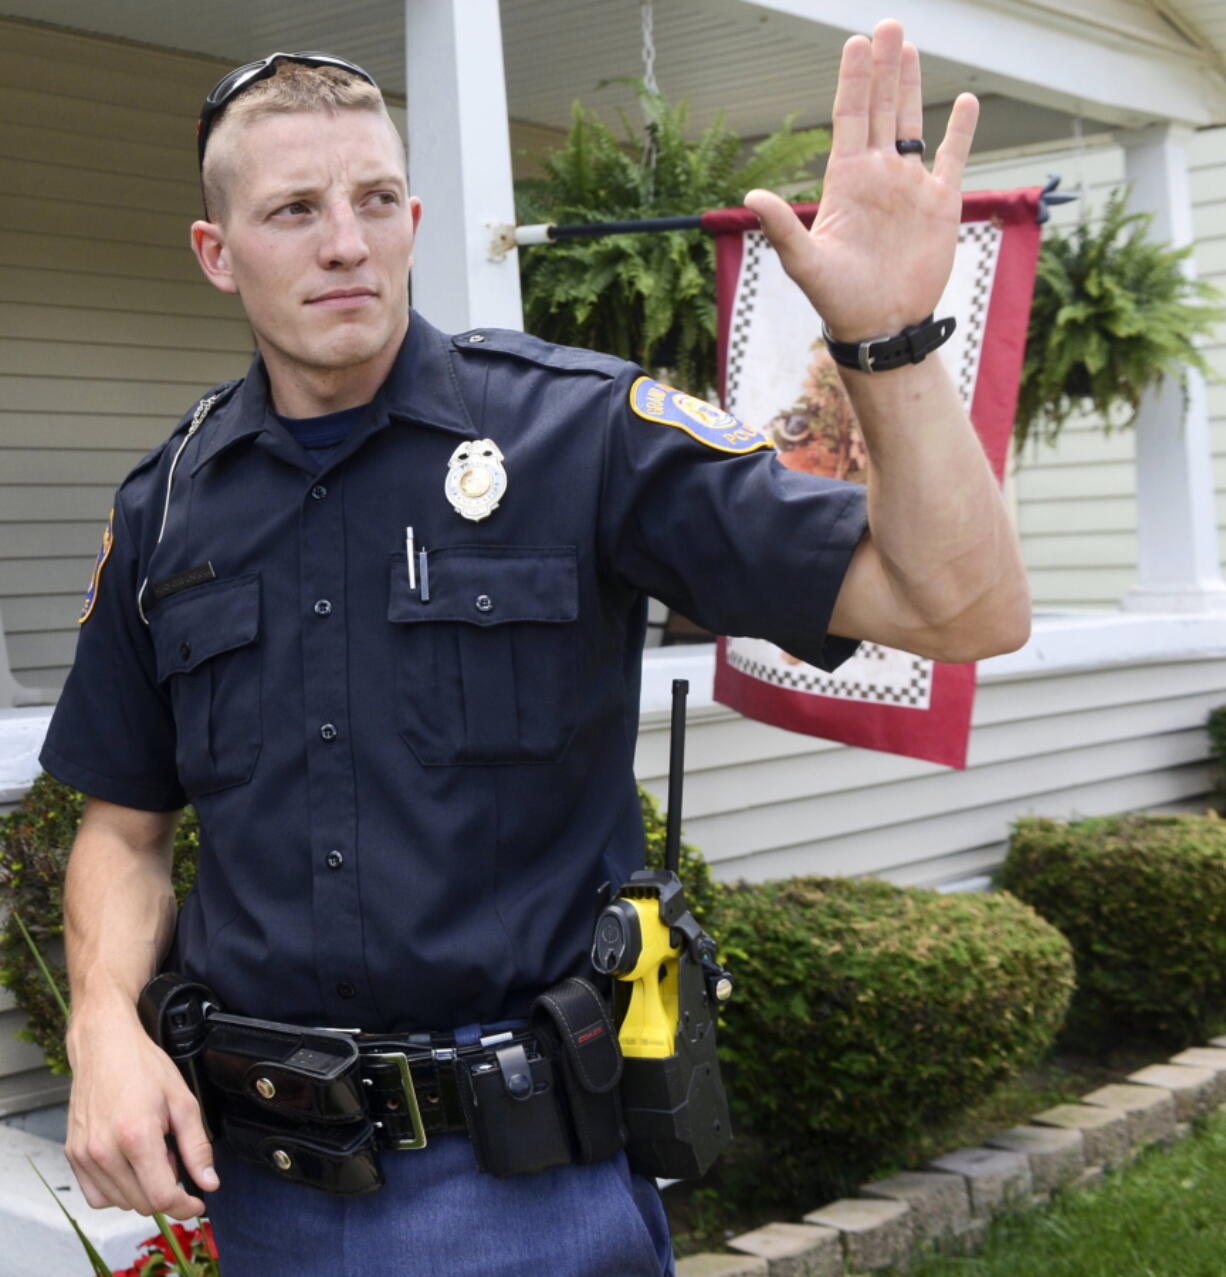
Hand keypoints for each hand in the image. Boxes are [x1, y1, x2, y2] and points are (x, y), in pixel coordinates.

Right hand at [65, 1016, 218, 1219]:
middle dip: (166, 1191)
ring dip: (142, 1190)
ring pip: (120, 1202)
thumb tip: (209, 1182)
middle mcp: (105, 1152)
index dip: (185, 1205)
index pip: (161, 1197)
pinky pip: (96, 1195)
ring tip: (151, 1154)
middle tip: (173, 1158)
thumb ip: (197, 1146)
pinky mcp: (73, 1156)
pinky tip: (129, 1164)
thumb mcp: (183, 1101)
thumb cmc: (144, 1068)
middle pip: (142, 1204)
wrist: (104, 1047)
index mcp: (137, 1137)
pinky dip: (117, 1190)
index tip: (197, 1201)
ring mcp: (85, 1156)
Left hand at [744, 19, 977, 341]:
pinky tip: (965, 102)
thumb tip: (751, 198)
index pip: (848, 117)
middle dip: (883, 67)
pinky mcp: (940, 204)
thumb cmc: (838, 299)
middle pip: (879, 108)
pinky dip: (961, 131)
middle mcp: (877, 175)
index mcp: (846, 180)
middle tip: (887, 25)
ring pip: (911, 123)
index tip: (855, 43)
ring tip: (910, 47)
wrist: (880, 327)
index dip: (852, 80)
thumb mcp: (805, 263)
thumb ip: (782, 228)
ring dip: (910, 86)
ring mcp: (909, 187)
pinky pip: (953, 158)